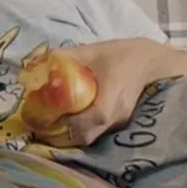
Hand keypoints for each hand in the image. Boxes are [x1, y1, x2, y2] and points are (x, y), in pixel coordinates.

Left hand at [46, 38, 164, 146]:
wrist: (150, 62)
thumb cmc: (119, 55)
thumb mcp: (90, 51)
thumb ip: (64, 56)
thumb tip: (36, 62)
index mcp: (112, 96)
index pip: (93, 117)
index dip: (71, 121)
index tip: (50, 115)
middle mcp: (117, 114)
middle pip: (89, 135)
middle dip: (65, 133)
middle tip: (46, 122)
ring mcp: (121, 121)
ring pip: (93, 137)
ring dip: (73, 134)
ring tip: (55, 122)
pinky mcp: (121, 123)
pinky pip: (99, 133)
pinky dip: (83, 130)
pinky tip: (71, 120)